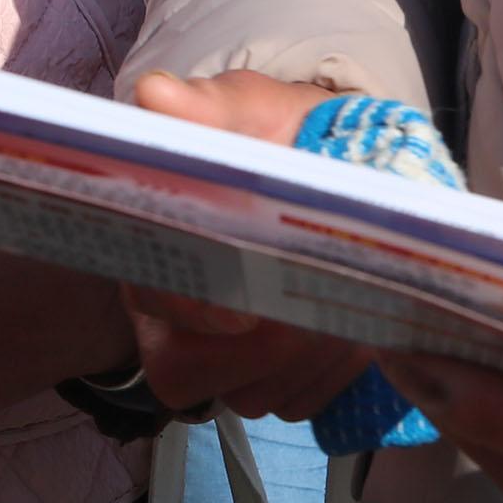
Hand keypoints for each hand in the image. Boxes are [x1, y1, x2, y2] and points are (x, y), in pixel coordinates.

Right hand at [113, 71, 373, 420]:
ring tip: (347, 308)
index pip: (149, 301)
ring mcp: (219, 356)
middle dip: (270, 344)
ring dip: (309, 359)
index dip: (193, 313)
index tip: (245, 309)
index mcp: (153, 245)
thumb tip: (157, 96)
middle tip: (324, 304)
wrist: (335, 168)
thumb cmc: (279, 137)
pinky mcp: (269, 382)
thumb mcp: (250, 110)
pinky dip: (332, 377)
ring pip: (253, 394)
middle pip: (198, 368)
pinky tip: (352, 332)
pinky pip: (295, 405)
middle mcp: (170, 313)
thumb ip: (208, 108)